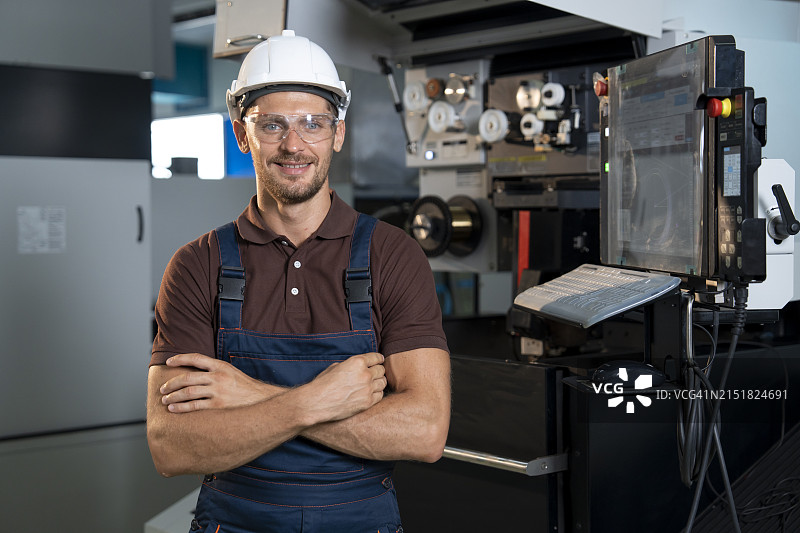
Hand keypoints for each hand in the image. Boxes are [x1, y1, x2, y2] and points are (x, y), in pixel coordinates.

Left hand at [160, 353, 282, 412]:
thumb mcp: (232, 372)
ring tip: (165, 400)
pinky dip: (181, 408)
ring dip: (173, 396)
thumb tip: (196, 371)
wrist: (262, 400)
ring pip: (188, 392)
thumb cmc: (246, 388)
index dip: (180, 359)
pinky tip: (174, 409)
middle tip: (162, 389)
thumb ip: (216, 370)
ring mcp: (218, 391)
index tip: (169, 362)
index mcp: (221, 366)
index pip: (196, 358)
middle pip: (187, 377)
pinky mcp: (218, 406)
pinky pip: (195, 406)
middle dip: (172, 383)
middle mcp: (218, 377)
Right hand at [302, 352, 386, 423]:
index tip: (379, 361)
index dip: (378, 359)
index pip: (376, 357)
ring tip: (372, 384)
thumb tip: (359, 366)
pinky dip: (376, 393)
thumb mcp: (336, 366)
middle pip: (381, 370)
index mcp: (357, 362)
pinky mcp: (367, 402)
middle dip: (377, 371)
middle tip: (373, 374)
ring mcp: (368, 389)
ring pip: (383, 382)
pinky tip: (370, 393)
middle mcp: (365, 374)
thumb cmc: (323, 384)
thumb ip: (351, 365)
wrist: (316, 402)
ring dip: (378, 382)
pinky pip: (380, 395)